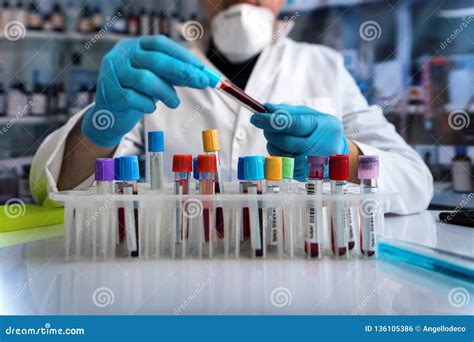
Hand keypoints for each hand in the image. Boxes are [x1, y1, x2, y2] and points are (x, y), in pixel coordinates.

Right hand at [82, 35, 209, 146]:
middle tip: (202, 82)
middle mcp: (121, 54)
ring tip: (175, 103)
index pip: (161, 44)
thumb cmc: (137, 92)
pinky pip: (135, 99)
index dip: (183, 56)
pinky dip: (148, 105)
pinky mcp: (109, 93)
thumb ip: (174, 75)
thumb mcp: (156, 78)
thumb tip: (205, 77)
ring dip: (166, 93)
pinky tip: (150, 108)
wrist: (109, 114)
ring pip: (146, 79)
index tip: (202, 69)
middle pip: (156, 60)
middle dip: (182, 71)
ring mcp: (112, 73)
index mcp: (134, 46)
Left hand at [251, 103, 347, 180]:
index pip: (293, 124)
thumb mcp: (310, 114)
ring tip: (277, 135)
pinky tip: (283, 147)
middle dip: (269, 131)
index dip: (271, 121)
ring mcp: (311, 164)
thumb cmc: (320, 129)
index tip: (255, 117)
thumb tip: (267, 108)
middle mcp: (318, 147)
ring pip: (280, 154)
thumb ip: (288, 111)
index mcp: (322, 127)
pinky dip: (276, 153)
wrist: (338, 152)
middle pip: (285, 141)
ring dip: (271, 142)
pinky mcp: (303, 174)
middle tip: (263, 123)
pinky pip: (281, 164)